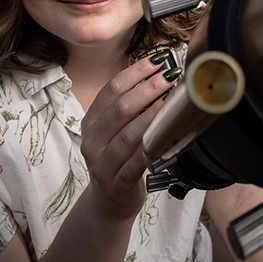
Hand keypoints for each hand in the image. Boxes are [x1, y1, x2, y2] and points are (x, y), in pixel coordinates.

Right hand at [80, 57, 179, 222]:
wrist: (108, 202)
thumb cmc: (117, 158)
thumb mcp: (114, 130)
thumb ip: (129, 106)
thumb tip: (157, 74)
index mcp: (91, 121)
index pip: (111, 89)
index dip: (135, 72)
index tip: (157, 59)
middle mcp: (92, 140)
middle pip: (121, 109)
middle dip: (148, 89)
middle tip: (170, 76)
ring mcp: (102, 164)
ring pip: (128, 135)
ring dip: (153, 115)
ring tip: (171, 101)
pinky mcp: (116, 185)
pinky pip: (135, 164)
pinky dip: (151, 148)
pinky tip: (165, 136)